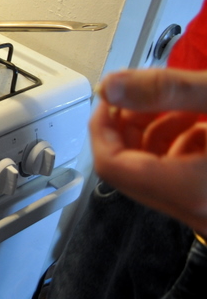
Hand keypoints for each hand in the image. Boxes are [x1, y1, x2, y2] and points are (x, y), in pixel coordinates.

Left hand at [89, 68, 206, 235]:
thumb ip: (166, 90)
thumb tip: (111, 86)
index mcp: (191, 191)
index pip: (110, 164)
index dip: (102, 124)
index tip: (109, 96)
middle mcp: (197, 211)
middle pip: (129, 168)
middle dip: (130, 124)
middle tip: (144, 93)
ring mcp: (206, 211)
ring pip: (155, 170)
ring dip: (157, 131)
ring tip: (181, 103)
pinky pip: (180, 176)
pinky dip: (180, 144)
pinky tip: (199, 121)